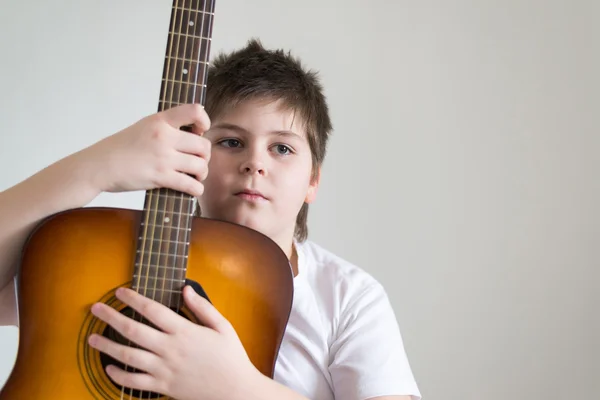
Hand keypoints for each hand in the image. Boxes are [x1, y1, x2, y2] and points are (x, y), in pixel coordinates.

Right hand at [83, 104, 211, 197]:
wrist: (99, 165)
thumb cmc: (121, 148)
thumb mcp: (144, 126)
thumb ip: (167, 127)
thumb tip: (195, 134)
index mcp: (160, 120)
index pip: (194, 111)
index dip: (204, 121)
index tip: (200, 131)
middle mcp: (164, 136)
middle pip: (203, 145)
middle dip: (205, 156)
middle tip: (198, 161)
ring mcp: (163, 157)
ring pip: (201, 165)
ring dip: (202, 173)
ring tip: (196, 176)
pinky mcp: (160, 177)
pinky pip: (191, 184)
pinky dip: (196, 189)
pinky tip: (193, 189)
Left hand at [87, 285, 257, 399]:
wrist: (235, 391)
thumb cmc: (231, 357)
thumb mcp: (223, 326)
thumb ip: (202, 307)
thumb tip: (186, 289)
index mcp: (185, 331)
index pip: (152, 310)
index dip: (133, 299)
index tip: (120, 292)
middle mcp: (170, 349)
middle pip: (133, 330)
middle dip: (111, 318)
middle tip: (95, 309)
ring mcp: (164, 369)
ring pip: (128, 356)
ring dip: (107, 346)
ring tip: (92, 339)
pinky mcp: (163, 386)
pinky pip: (135, 382)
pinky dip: (119, 375)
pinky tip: (110, 367)